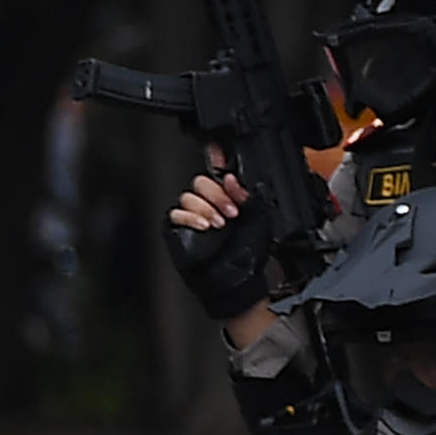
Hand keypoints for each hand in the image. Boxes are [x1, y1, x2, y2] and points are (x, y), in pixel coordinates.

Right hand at [165, 170, 269, 324]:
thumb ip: (247, 196)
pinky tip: (204, 226)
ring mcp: (192, 215)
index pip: (218, 173)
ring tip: (220, 224)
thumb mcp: (259, 220)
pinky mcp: (178, 228)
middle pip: (201, 182)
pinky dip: (190, 217)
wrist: (238, 280)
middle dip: (217, 194)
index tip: (220, 154)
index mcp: (229, 197)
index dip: (217, 161)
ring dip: (206, 208)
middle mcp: (209, 203)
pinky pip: (176, 213)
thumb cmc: (249, 253)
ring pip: (188, 196)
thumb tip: (231, 178)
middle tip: (231, 212)